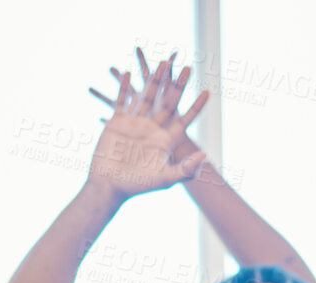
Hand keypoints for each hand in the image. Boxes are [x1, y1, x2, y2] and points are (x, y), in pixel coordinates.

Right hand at [84, 52, 208, 201]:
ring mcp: (134, 125)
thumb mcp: (164, 179)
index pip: (184, 120)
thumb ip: (185, 169)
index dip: (196, 107)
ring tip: (163, 62)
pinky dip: (124, 88)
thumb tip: (205, 155)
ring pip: (147, 97)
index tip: (207, 91)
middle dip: (178, 86)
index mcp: (164, 141)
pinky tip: (129, 73)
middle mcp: (151, 130)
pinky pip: (121, 101)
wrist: (108, 186)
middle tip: (188, 68)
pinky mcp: (117, 123)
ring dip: (155, 81)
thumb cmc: (136, 186)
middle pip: (168, 103)